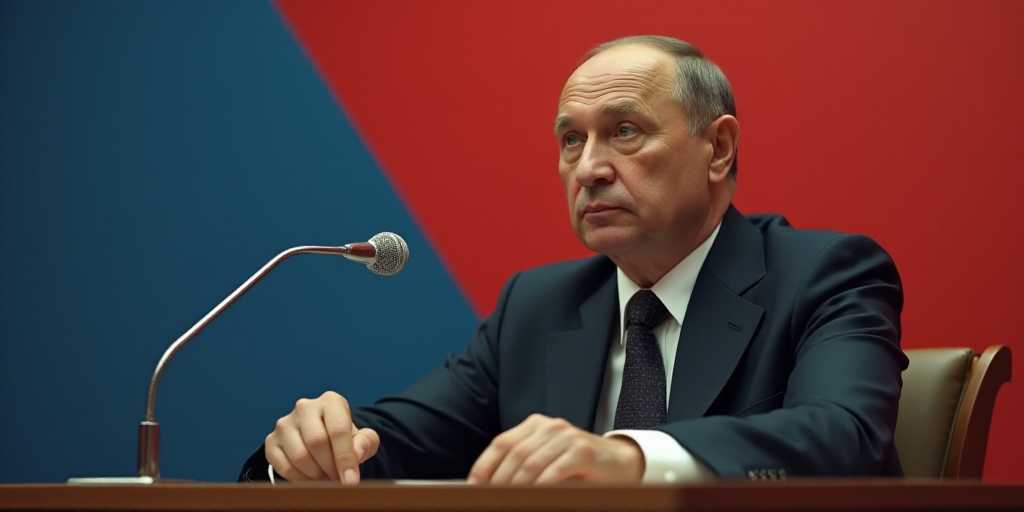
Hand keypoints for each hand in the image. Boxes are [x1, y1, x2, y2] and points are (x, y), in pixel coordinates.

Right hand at [264, 391, 378, 483]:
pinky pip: (284, 467)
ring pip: (299, 456)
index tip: (351, 480)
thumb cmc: (344, 437)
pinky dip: (300, 479)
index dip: (345, 458)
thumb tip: (356, 454)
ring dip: (316, 475)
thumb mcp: (363, 437)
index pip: (338, 430)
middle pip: (317, 443)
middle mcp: (304, 407)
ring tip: (327, 478)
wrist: (322, 436)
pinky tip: (311, 479)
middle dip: (330, 467)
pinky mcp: (272, 441)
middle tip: (339, 479)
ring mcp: (285, 424)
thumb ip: (366, 443)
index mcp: (330, 401)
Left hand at [467, 414, 643, 484]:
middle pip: (514, 454)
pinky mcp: (582, 450)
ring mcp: (567, 436)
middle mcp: (550, 426)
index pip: (502, 443)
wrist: (621, 462)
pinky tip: (535, 497)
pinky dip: (541, 486)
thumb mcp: (547, 460)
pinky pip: (554, 470)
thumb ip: (524, 466)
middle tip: (492, 499)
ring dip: (517, 486)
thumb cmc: (580, 466)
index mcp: (536, 425)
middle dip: (499, 481)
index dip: (484, 465)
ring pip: (531, 463)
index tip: (474, 486)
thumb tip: (493, 486)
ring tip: (510, 500)